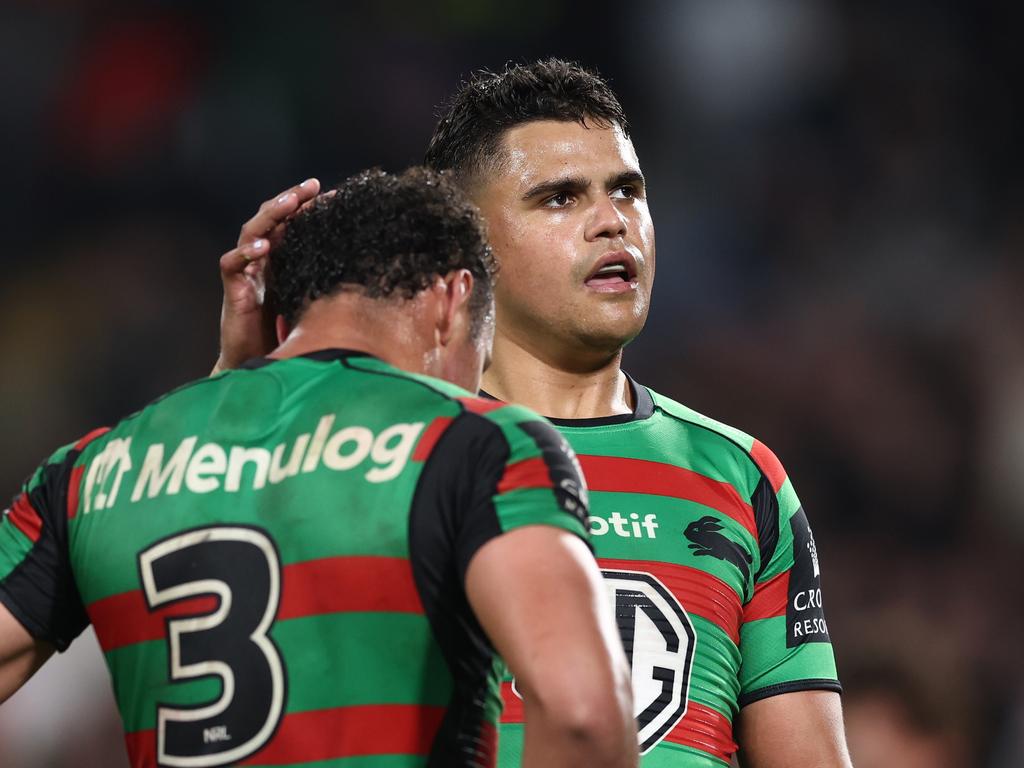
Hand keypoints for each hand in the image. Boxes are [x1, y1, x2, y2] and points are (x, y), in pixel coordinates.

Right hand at [212, 178, 320, 373]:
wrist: (261, 365)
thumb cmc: (290, 334)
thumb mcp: (316, 301)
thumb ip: (329, 282)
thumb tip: (372, 271)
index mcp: (284, 259)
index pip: (296, 224)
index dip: (312, 208)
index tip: (338, 196)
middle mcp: (264, 261)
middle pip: (274, 219)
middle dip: (291, 199)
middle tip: (312, 186)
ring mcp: (247, 273)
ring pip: (251, 232)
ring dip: (270, 215)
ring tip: (289, 203)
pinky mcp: (233, 290)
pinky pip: (233, 264)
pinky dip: (246, 253)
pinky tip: (263, 247)